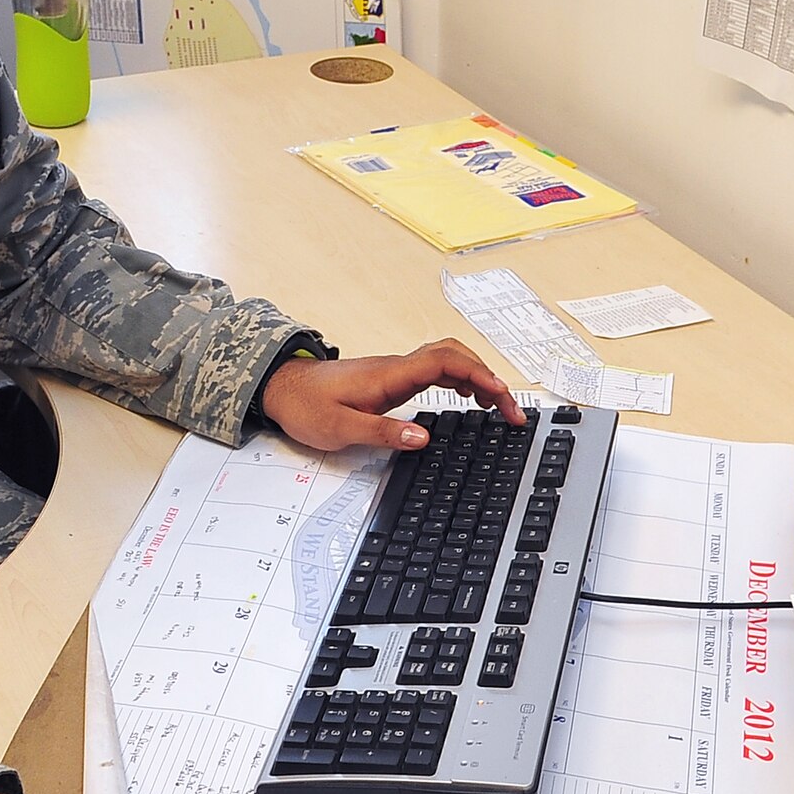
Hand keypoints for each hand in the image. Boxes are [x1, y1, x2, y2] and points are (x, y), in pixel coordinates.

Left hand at [259, 338, 523, 451]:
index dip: (479, 375)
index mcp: (390, 375)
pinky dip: (459, 379)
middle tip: (511, 412)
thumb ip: (382, 432)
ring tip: (498, 407)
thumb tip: (423, 438)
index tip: (502, 397)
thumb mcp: (339, 428)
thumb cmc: (306, 406)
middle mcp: (397, 367)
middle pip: (455, 355)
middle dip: (489, 377)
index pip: (445, 362)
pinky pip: (435, 370)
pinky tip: (467, 397)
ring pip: (448, 360)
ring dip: (477, 377)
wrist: (282, 388)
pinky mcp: (392, 378)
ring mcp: (396, 370)